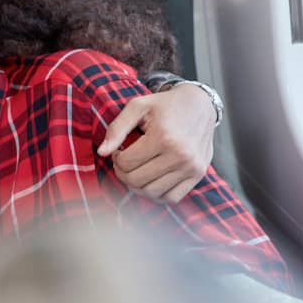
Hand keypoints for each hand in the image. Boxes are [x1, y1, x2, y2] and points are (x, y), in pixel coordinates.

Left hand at [97, 83, 215, 203]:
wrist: (200, 104)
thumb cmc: (164, 105)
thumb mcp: (137, 106)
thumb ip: (117, 128)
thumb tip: (102, 152)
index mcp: (163, 137)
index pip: (126, 163)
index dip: (116, 157)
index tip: (120, 149)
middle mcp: (180, 155)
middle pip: (137, 181)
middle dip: (123, 173)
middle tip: (124, 161)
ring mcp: (191, 167)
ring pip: (152, 193)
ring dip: (137, 185)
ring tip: (136, 170)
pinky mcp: (198, 174)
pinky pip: (172, 198)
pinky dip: (157, 194)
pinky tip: (151, 179)